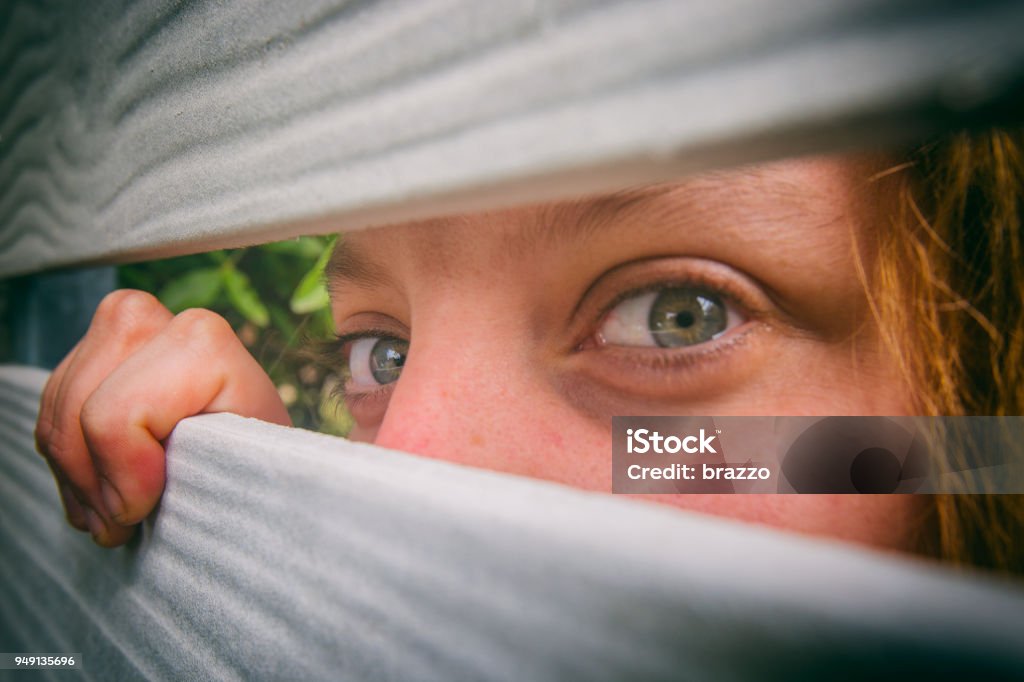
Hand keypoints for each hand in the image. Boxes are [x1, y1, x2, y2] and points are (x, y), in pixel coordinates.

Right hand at [34, 290, 290, 545]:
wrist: (253, 447)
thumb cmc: (252, 466)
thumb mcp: (235, 474)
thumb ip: (187, 475)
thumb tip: (124, 509)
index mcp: (200, 340)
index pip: (115, 417)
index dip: (124, 478)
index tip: (151, 507)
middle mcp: (151, 317)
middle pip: (76, 416)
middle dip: (93, 484)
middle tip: (125, 523)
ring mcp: (112, 328)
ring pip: (56, 419)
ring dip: (79, 482)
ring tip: (116, 515)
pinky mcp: (86, 349)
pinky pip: (50, 416)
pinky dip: (69, 464)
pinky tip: (101, 491)